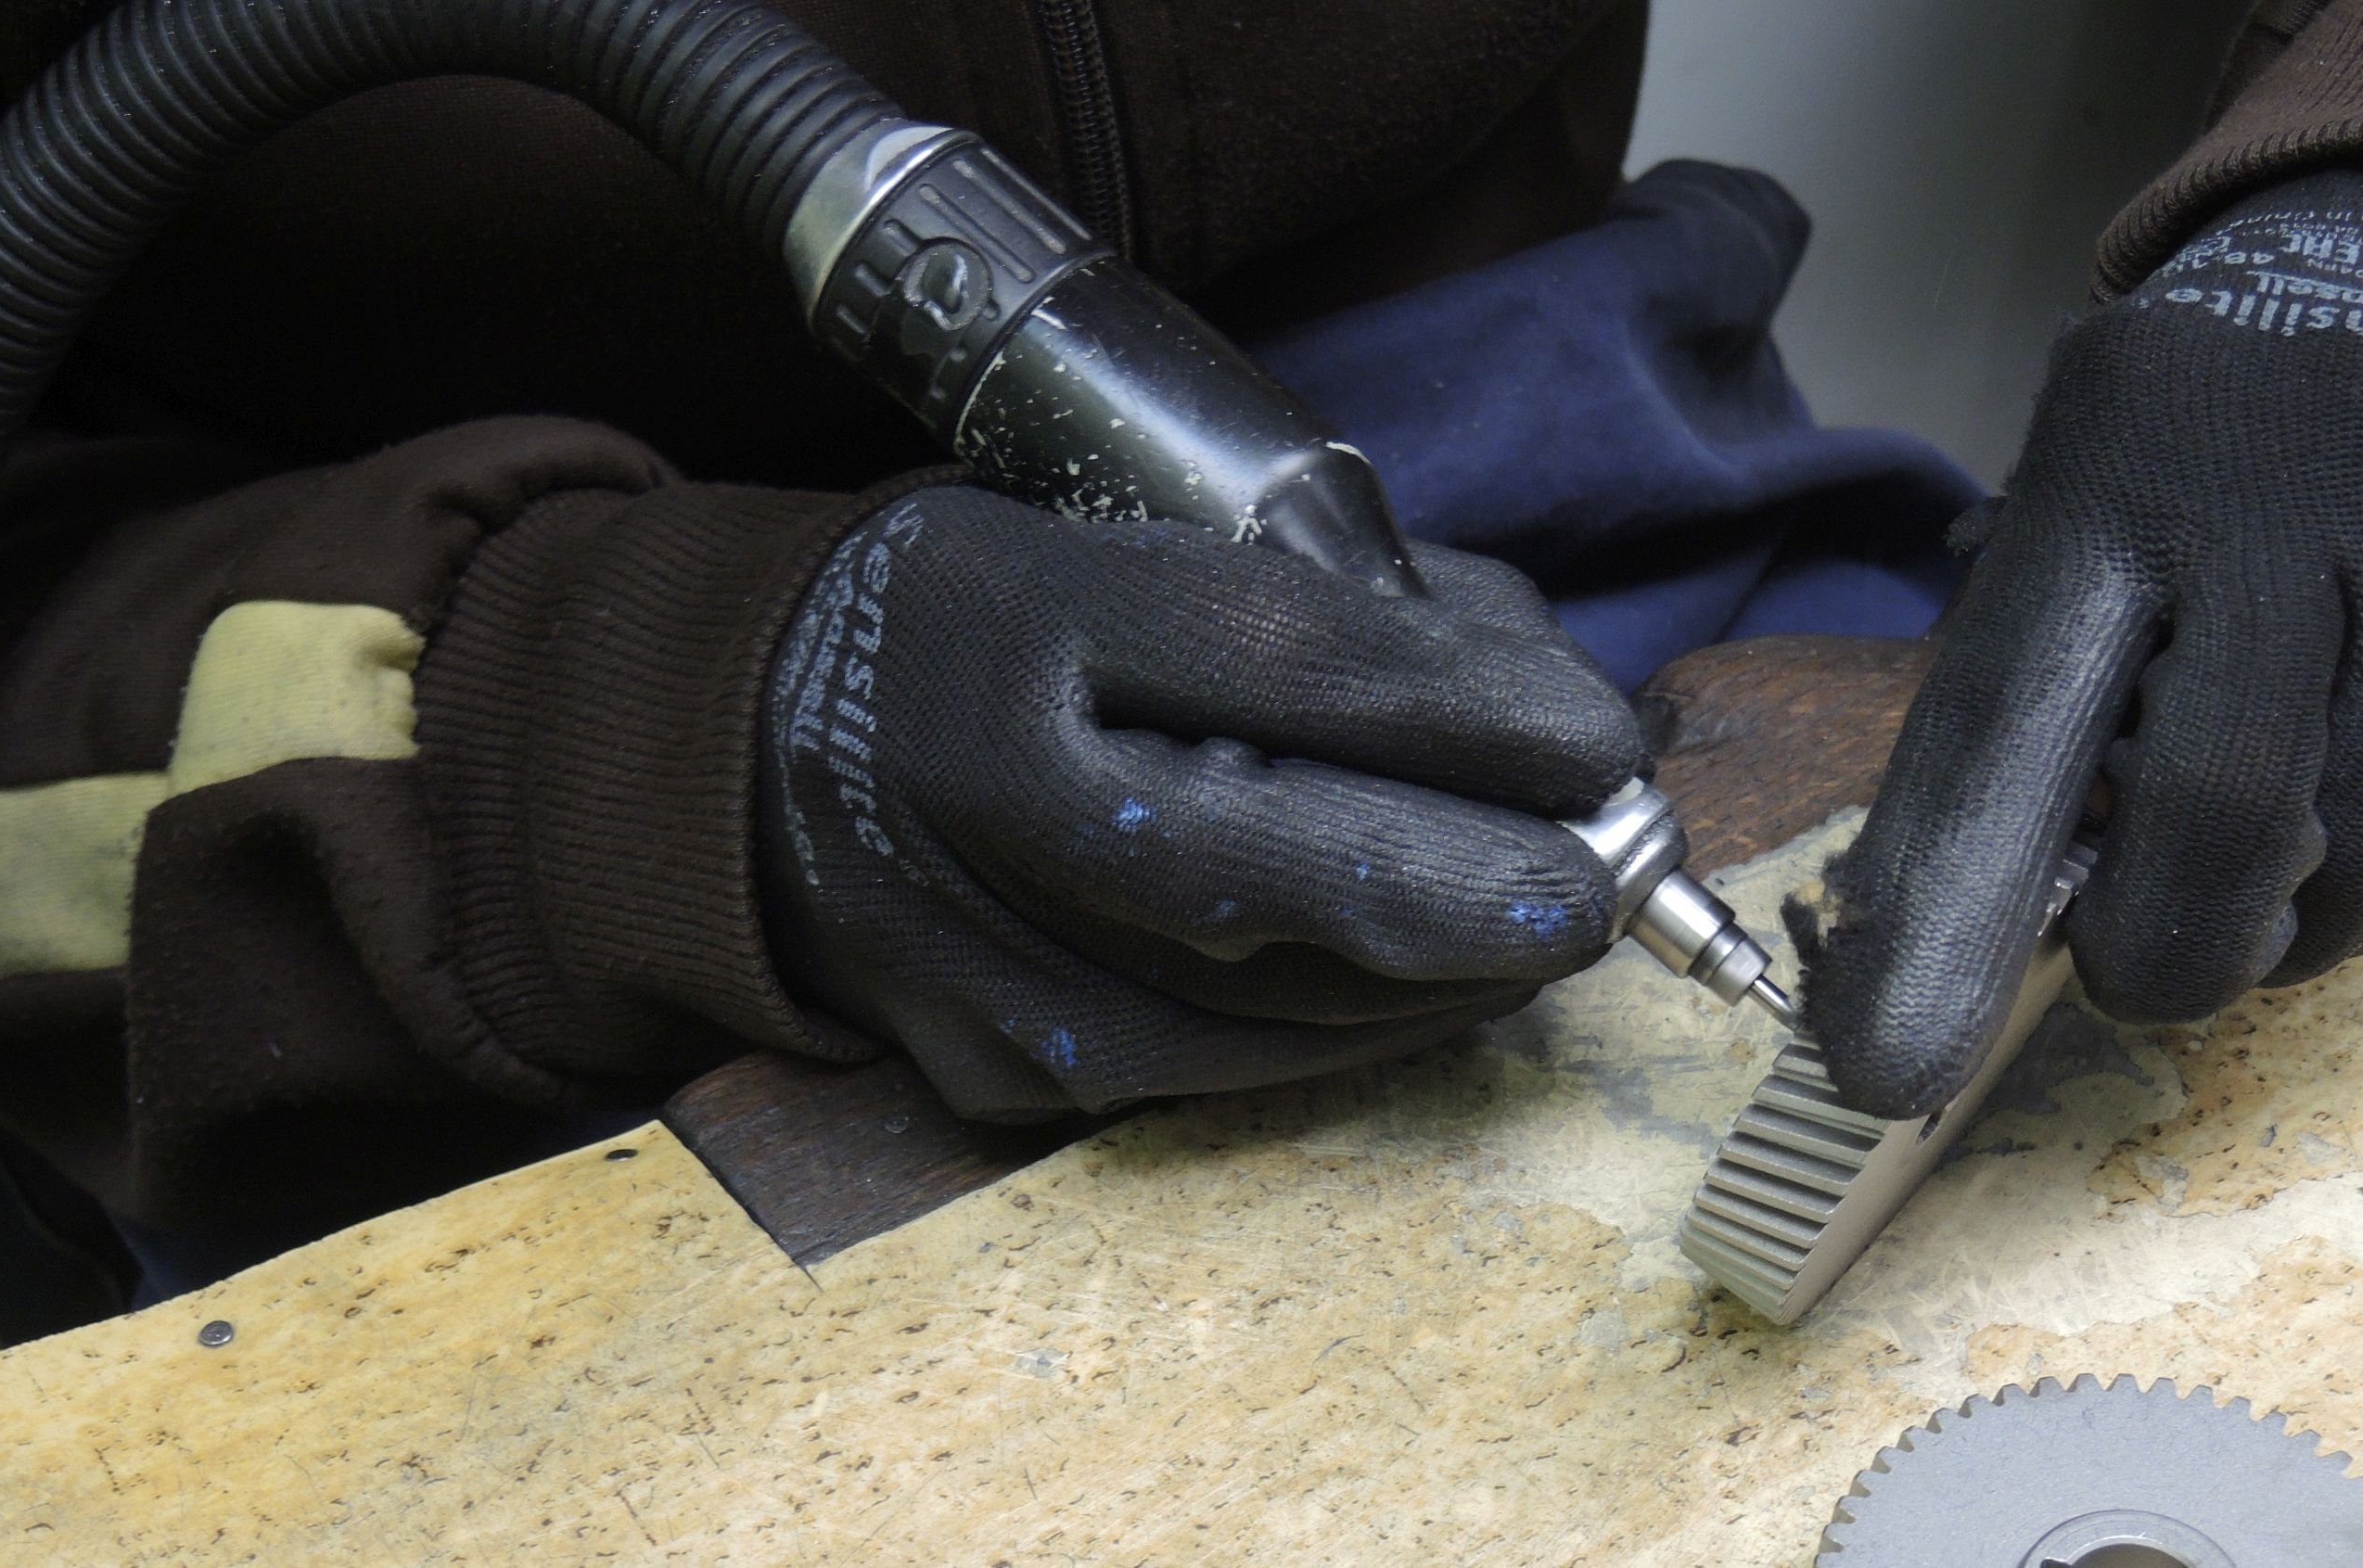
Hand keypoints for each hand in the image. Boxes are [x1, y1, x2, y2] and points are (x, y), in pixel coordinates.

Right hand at [758, 483, 1645, 1115]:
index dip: (1472, 716)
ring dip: (1446, 975)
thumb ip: (1338, 601)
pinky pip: (1230, 1068)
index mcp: (1017, 617)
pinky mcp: (1010, 1069)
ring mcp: (993, 961)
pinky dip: (1357, 1030)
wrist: (752, 764)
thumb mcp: (1124, 543)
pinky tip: (1435, 989)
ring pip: (1279, 1001)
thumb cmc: (990, 628)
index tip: (1603, 745)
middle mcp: (992, 797)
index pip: (1286, 665)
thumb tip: (1559, 696)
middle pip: (1284, 871)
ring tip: (1547, 927)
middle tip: (1609, 886)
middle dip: (1483, 891)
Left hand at [1791, 163, 2362, 1117]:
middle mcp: (2315, 509)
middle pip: (2224, 833)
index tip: (1885, 1062)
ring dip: (2295, 907)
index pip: (2016, 724)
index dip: (1948, 911)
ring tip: (2287, 786)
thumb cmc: (2230, 423)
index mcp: (2124, 467)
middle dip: (2163, 946)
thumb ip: (2034, 687)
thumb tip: (1947, 941)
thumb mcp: (2085, 476)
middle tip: (2135, 945)